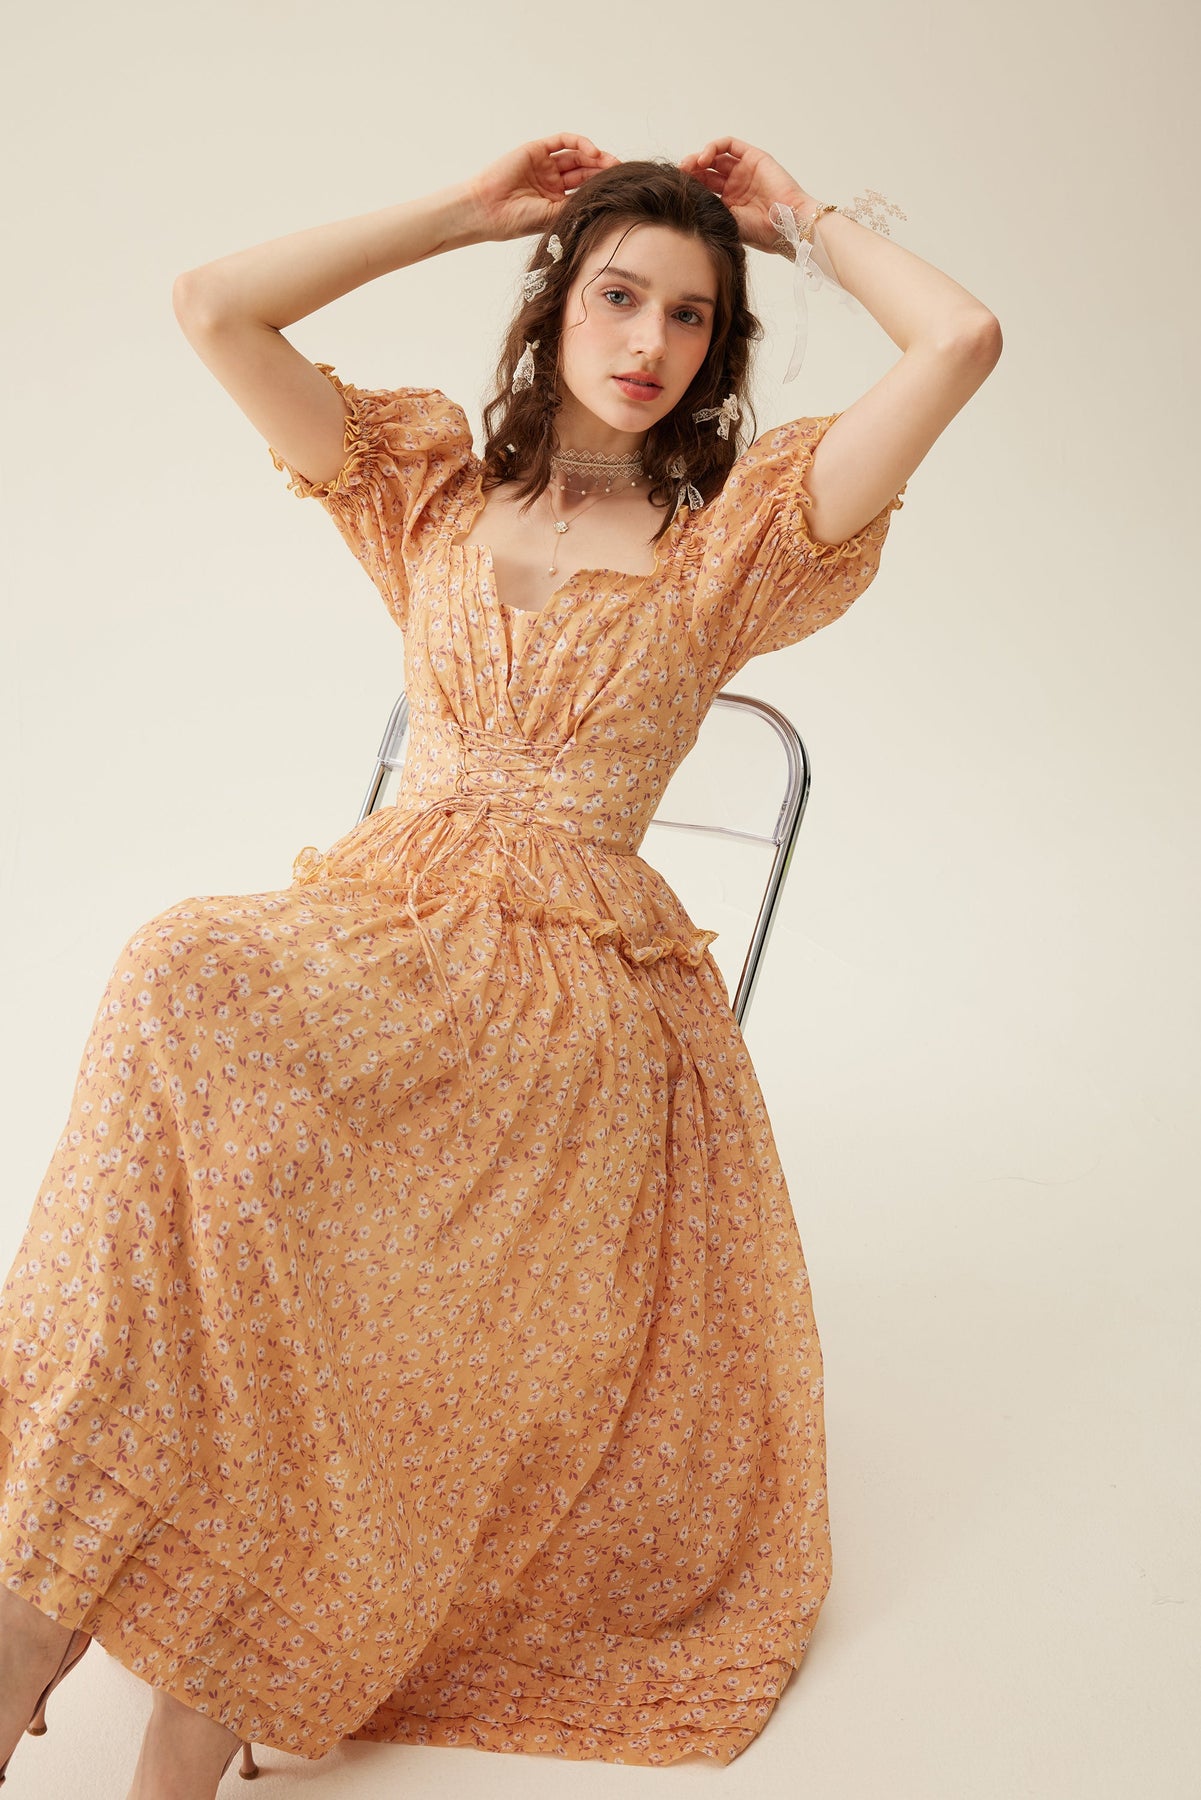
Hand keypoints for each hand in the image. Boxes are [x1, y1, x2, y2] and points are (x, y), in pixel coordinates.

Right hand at [465, 133, 620, 242]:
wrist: (488, 209)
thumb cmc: (515, 220)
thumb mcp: (553, 216)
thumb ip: (575, 205)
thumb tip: (603, 202)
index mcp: (556, 201)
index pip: (584, 189)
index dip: (602, 187)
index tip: (620, 189)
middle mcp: (552, 181)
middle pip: (584, 171)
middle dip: (603, 170)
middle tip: (621, 173)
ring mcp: (545, 165)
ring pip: (577, 155)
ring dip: (595, 157)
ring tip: (611, 163)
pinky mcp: (537, 149)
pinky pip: (563, 141)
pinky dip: (579, 143)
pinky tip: (593, 152)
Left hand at [678, 137, 812, 253]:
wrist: (786, 226)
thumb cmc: (760, 232)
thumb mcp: (727, 223)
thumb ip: (709, 210)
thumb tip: (683, 204)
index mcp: (729, 204)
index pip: (704, 188)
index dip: (690, 185)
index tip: (677, 188)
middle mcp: (736, 186)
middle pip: (707, 171)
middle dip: (691, 171)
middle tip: (680, 174)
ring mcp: (745, 171)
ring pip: (716, 157)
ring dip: (699, 158)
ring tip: (689, 166)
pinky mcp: (754, 157)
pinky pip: (730, 145)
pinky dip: (714, 147)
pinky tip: (704, 158)